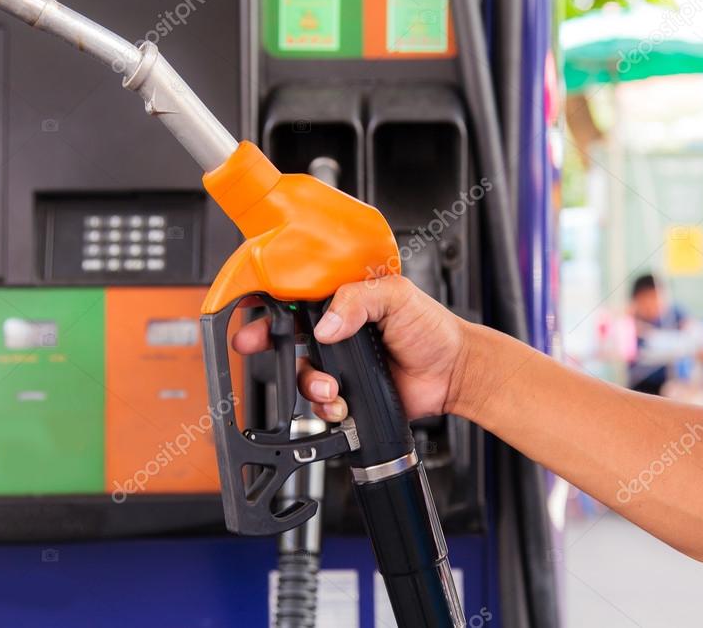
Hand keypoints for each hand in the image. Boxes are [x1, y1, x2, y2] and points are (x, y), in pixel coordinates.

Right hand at [231, 275, 468, 421]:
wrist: (452, 373)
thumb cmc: (432, 329)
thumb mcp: (397, 296)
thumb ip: (358, 299)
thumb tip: (327, 324)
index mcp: (344, 302)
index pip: (299, 297)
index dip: (272, 301)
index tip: (250, 304)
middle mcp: (337, 333)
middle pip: (287, 337)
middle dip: (263, 340)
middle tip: (250, 342)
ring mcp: (340, 365)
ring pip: (302, 374)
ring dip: (310, 382)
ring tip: (333, 387)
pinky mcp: (347, 394)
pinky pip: (320, 403)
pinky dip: (326, 406)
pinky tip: (344, 402)